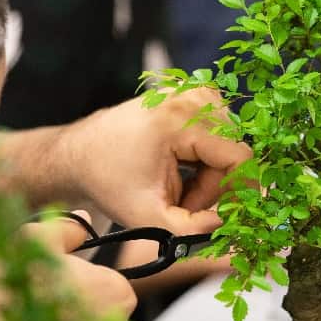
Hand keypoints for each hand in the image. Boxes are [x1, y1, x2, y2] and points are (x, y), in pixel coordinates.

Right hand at [0, 213, 137, 320]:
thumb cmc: (11, 291)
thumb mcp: (33, 240)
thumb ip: (66, 228)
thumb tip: (85, 221)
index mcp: (118, 293)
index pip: (111, 286)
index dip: (82, 286)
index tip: (54, 289)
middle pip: (103, 318)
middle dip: (78, 314)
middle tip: (41, 312)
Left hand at [63, 88, 250, 233]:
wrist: (82, 154)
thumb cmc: (108, 181)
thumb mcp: (147, 217)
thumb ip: (191, 230)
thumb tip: (228, 225)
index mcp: (178, 119)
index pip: (238, 157)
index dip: (238, 193)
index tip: (227, 218)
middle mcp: (191, 96)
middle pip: (233, 152)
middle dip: (216, 188)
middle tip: (183, 206)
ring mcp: (193, 91)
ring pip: (228, 145)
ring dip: (211, 176)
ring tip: (178, 191)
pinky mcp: (193, 94)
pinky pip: (219, 134)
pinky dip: (205, 160)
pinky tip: (182, 172)